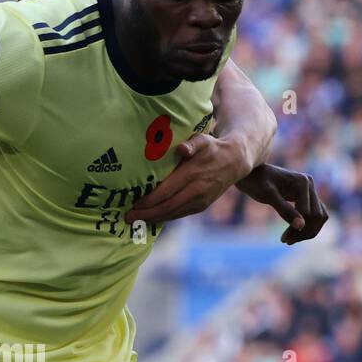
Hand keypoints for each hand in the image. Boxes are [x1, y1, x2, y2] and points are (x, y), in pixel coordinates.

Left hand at [126, 132, 247, 224]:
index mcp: (192, 174)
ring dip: (153, 219)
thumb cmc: (212, 148)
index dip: (148, 201)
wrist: (234, 161)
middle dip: (146, 214)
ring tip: (135, 221)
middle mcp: (196, 191)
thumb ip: (192, 143)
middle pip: (167, 207)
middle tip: (128, 217)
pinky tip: (151, 218)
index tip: (133, 204)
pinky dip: (164, 217)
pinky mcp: (201, 206)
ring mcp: (200, 201)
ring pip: (173, 214)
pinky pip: (179, 214)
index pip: (166, 192)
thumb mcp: (203, 140)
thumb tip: (182, 149)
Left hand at [236, 163, 327, 244]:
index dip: (298, 229)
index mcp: (303, 182)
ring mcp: (309, 190)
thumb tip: (301, 226)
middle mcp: (310, 184)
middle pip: (317, 215)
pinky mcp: (305, 197)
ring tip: (289, 240)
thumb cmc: (256, 182)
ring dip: (307, 231)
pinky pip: (313, 215)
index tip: (283, 239)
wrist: (250, 174)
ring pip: (318, 216)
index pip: (308, 213)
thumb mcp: (268, 197)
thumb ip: (285, 210)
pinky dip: (306, 226)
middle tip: (286, 242)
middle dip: (304, 232)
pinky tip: (292, 234)